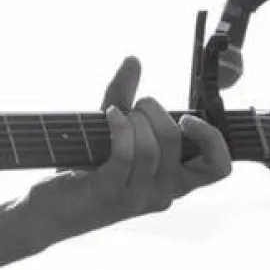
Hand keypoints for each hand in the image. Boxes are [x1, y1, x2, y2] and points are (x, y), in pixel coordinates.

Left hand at [53, 56, 232, 230]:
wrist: (52, 208)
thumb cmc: (87, 170)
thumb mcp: (112, 131)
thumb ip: (126, 97)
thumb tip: (133, 61)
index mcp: (174, 182)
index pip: (218, 168)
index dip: (212, 139)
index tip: (187, 118)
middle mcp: (163, 194)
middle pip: (176, 143)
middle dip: (156, 112)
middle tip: (137, 104)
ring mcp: (138, 198)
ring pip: (151, 149)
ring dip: (134, 120)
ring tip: (118, 112)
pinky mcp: (111, 194)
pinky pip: (126, 155)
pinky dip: (120, 128)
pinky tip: (110, 115)